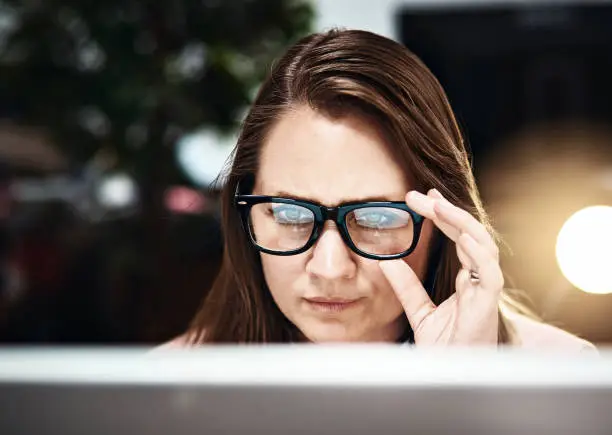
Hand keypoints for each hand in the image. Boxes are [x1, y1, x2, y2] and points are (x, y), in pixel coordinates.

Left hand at [379, 189, 502, 344]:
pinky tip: (459, 235)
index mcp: (467, 279)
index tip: (420, 198)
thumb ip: (406, 285)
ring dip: (460, 222)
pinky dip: (477, 252)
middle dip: (446, 211)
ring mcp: (486, 290)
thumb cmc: (444, 348)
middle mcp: (479, 279)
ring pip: (482, 245)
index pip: (457, 237)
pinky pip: (489, 272)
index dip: (442, 216)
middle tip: (421, 194)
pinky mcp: (488, 304)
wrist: (450, 379)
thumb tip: (384, 260)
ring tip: (437, 204)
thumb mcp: (419, 310)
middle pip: (468, 234)